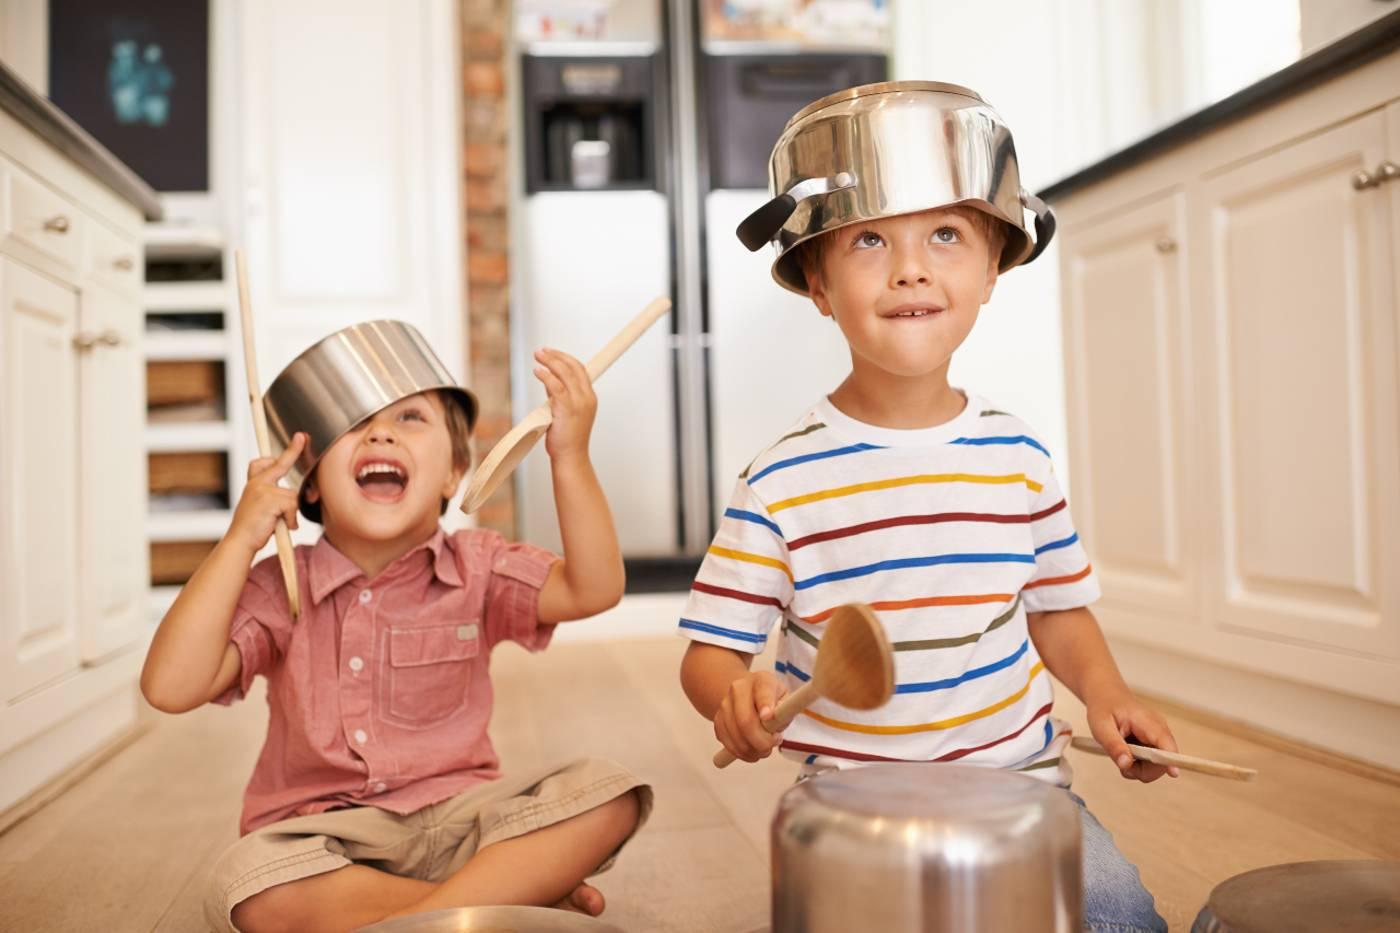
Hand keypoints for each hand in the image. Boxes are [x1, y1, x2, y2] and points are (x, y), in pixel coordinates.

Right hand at [228, 433, 305, 554]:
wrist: (240, 542)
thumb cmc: (253, 529)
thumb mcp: (260, 509)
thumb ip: (273, 499)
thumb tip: (298, 499)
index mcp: (254, 484)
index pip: (262, 463)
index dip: (279, 452)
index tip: (297, 438)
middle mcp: (257, 483)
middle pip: (280, 464)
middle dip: (293, 451)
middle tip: (301, 437)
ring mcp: (263, 490)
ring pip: (293, 496)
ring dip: (290, 513)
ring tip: (277, 522)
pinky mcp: (270, 499)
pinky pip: (292, 506)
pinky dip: (290, 520)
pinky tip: (279, 526)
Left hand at [533, 349, 595, 462]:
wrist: (571, 456)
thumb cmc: (567, 438)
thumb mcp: (564, 411)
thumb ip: (559, 394)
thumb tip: (548, 377)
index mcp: (589, 398)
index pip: (580, 369)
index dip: (566, 358)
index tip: (552, 352)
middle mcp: (587, 398)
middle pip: (574, 367)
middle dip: (556, 355)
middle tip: (541, 351)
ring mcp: (578, 403)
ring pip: (565, 373)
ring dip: (550, 360)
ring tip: (538, 355)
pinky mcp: (567, 409)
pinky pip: (556, 386)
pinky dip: (546, 375)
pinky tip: (538, 371)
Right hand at [715, 671, 788, 762]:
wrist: (749, 695)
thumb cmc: (772, 700)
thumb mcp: (785, 699)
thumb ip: (785, 709)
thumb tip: (774, 721)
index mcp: (760, 680)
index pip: (763, 692)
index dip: (765, 705)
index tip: (769, 718)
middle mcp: (738, 689)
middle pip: (745, 720)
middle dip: (761, 741)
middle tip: (772, 745)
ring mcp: (725, 705)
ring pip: (736, 736)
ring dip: (753, 750)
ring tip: (764, 749)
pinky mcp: (718, 721)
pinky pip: (728, 743)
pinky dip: (742, 753)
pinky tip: (752, 750)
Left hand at [1086, 692, 1179, 782]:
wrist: (1106, 695)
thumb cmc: (1103, 708)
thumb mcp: (1101, 727)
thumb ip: (1114, 746)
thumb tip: (1126, 764)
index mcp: (1148, 723)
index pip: (1167, 745)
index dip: (1171, 761)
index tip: (1173, 774)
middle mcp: (1159, 730)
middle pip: (1163, 763)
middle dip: (1142, 771)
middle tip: (1122, 763)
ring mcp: (1158, 737)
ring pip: (1157, 766)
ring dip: (1138, 769)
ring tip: (1120, 756)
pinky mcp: (1155, 742)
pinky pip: (1152, 762)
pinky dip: (1138, 765)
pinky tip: (1126, 755)